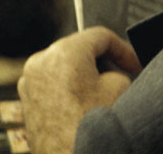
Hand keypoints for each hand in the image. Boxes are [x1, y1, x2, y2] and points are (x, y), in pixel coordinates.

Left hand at [18, 26, 141, 153]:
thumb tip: (110, 72)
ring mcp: (29, 82)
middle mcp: (41, 62)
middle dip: (104, 61)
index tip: (134, 63)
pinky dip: (70, 86)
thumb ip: (116, 68)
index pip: (101, 36)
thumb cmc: (90, 126)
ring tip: (104, 92)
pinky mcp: (27, 100)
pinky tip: (86, 103)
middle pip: (81, 48)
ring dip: (87, 73)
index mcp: (65, 52)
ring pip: (66, 65)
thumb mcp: (121, 86)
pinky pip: (53, 82)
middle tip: (124, 75)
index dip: (124, 49)